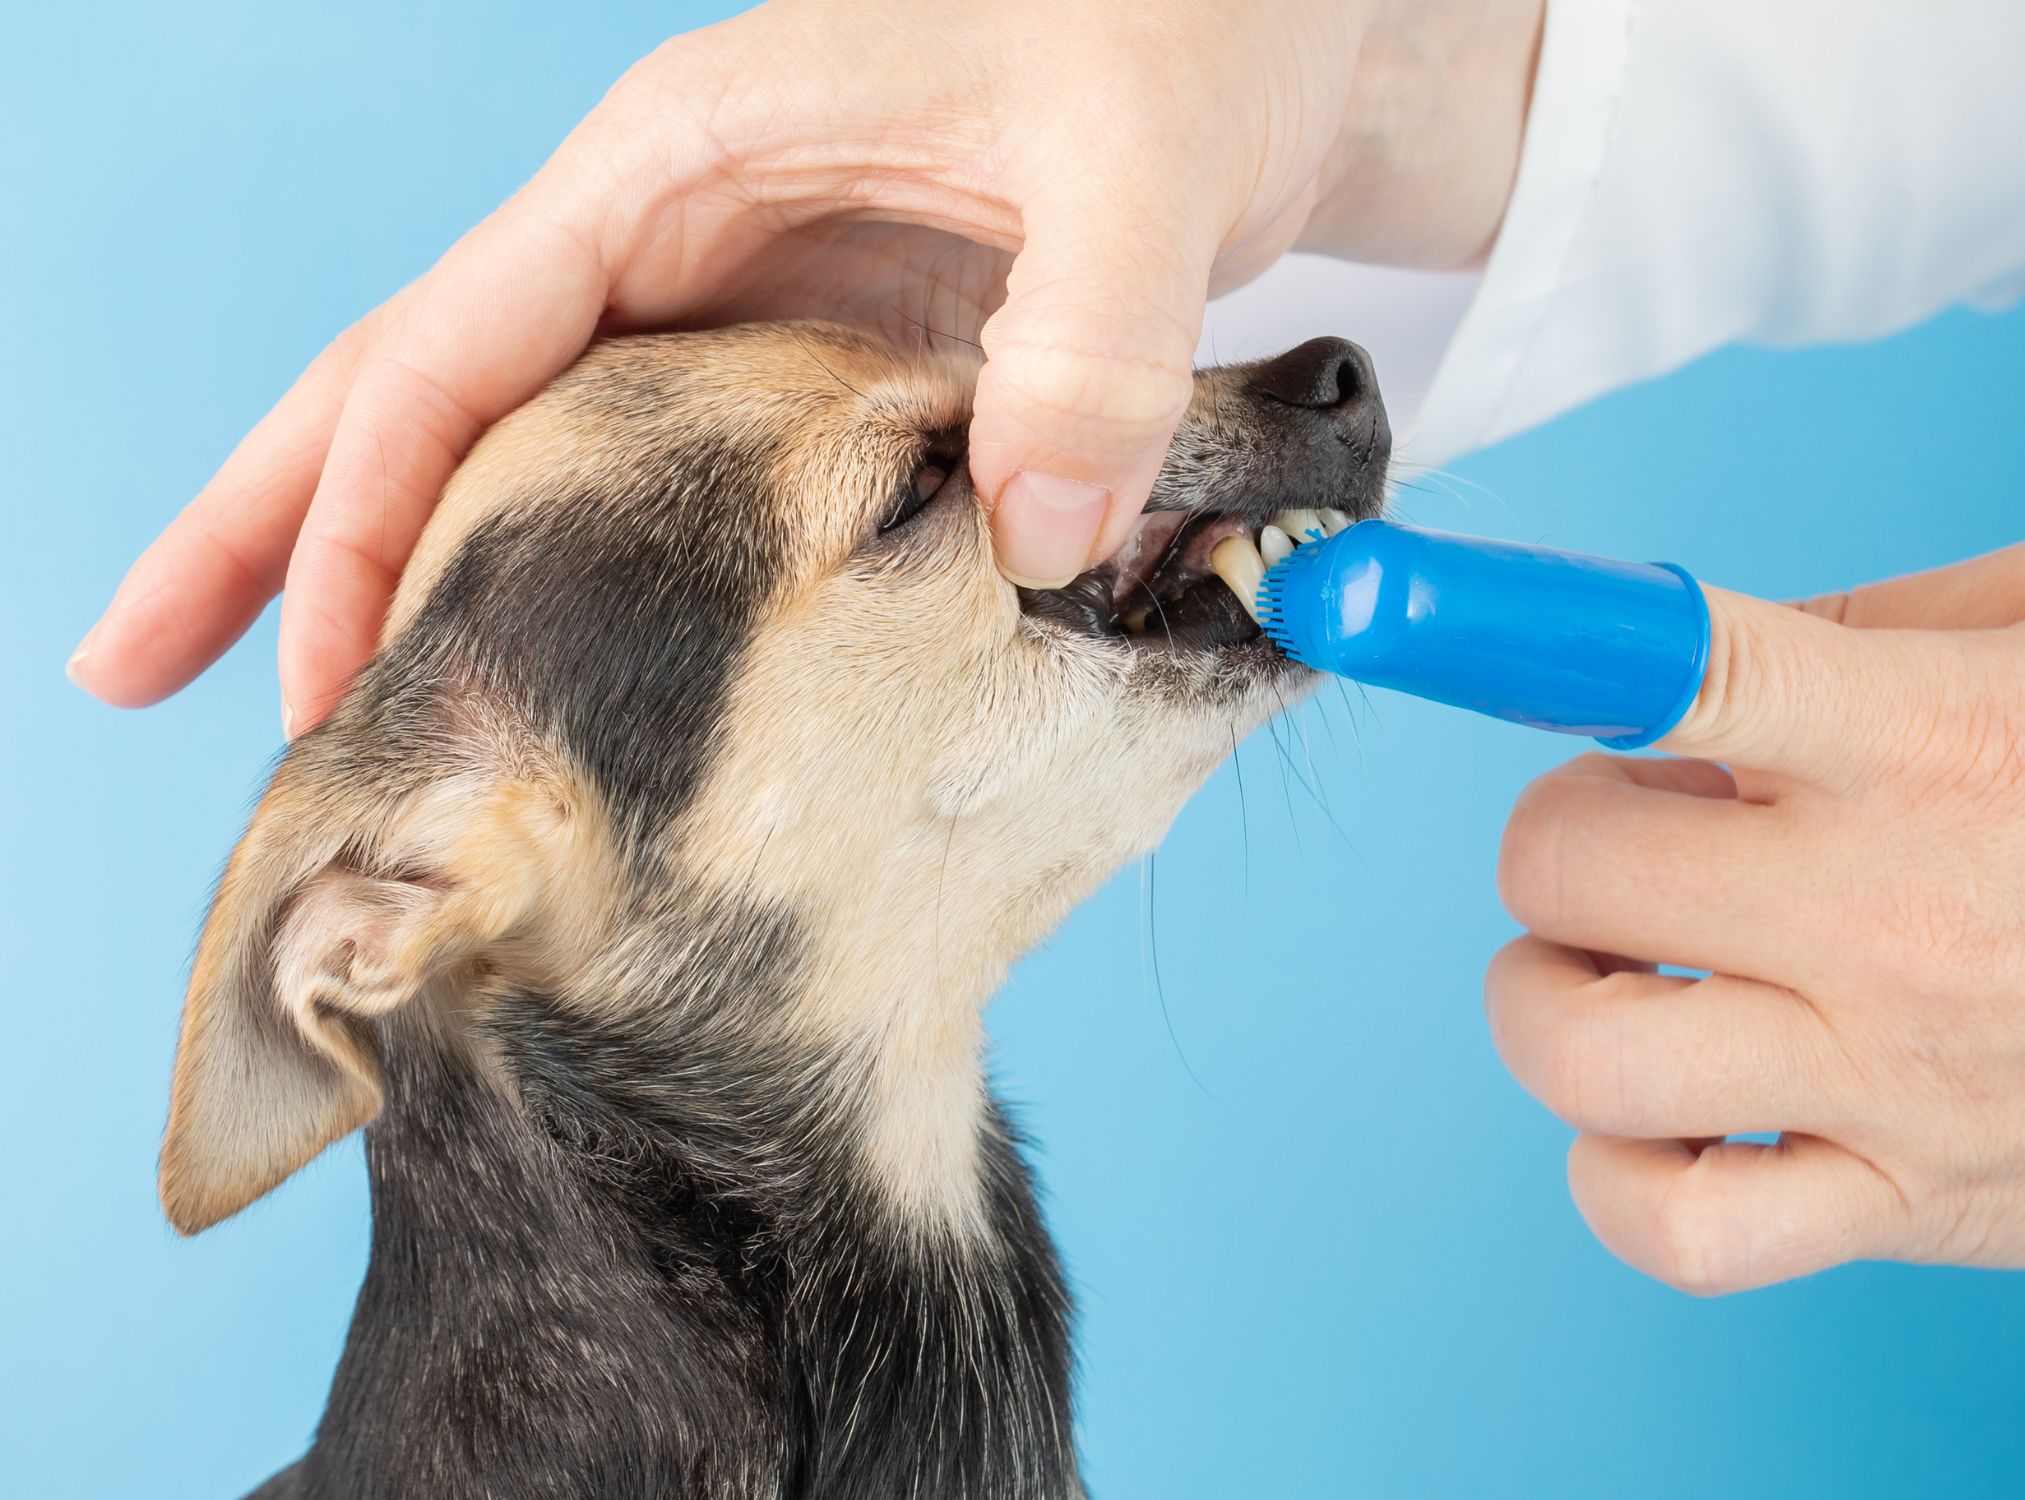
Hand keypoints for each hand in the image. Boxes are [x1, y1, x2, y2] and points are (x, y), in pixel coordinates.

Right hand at [69, 0, 1541, 732]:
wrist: (1246, 43)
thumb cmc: (1176, 42)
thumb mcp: (1140, 163)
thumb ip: (1090, 344)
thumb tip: (1029, 542)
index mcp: (679, 163)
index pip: (455, 343)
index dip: (354, 510)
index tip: (303, 672)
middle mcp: (667, 239)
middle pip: (410, 388)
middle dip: (265, 529)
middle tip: (133, 674)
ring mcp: (723, 311)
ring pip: (506, 447)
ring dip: (389, 570)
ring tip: (303, 715)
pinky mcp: (793, 372)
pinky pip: (634, 484)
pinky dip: (556, 577)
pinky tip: (530, 670)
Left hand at [1489, 544, 2024, 1293]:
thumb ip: (1861, 639)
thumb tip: (1659, 672)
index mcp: (1926, 742)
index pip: (1676, 669)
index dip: (1516, 632)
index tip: (1400, 606)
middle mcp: (1891, 911)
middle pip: (1570, 867)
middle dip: (1559, 839)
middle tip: (1632, 837)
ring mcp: (1892, 1075)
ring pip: (1583, 1051)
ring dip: (1549, 996)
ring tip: (1623, 966)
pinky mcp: (1902, 1205)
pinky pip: (1673, 1228)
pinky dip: (1615, 1171)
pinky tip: (1664, 1110)